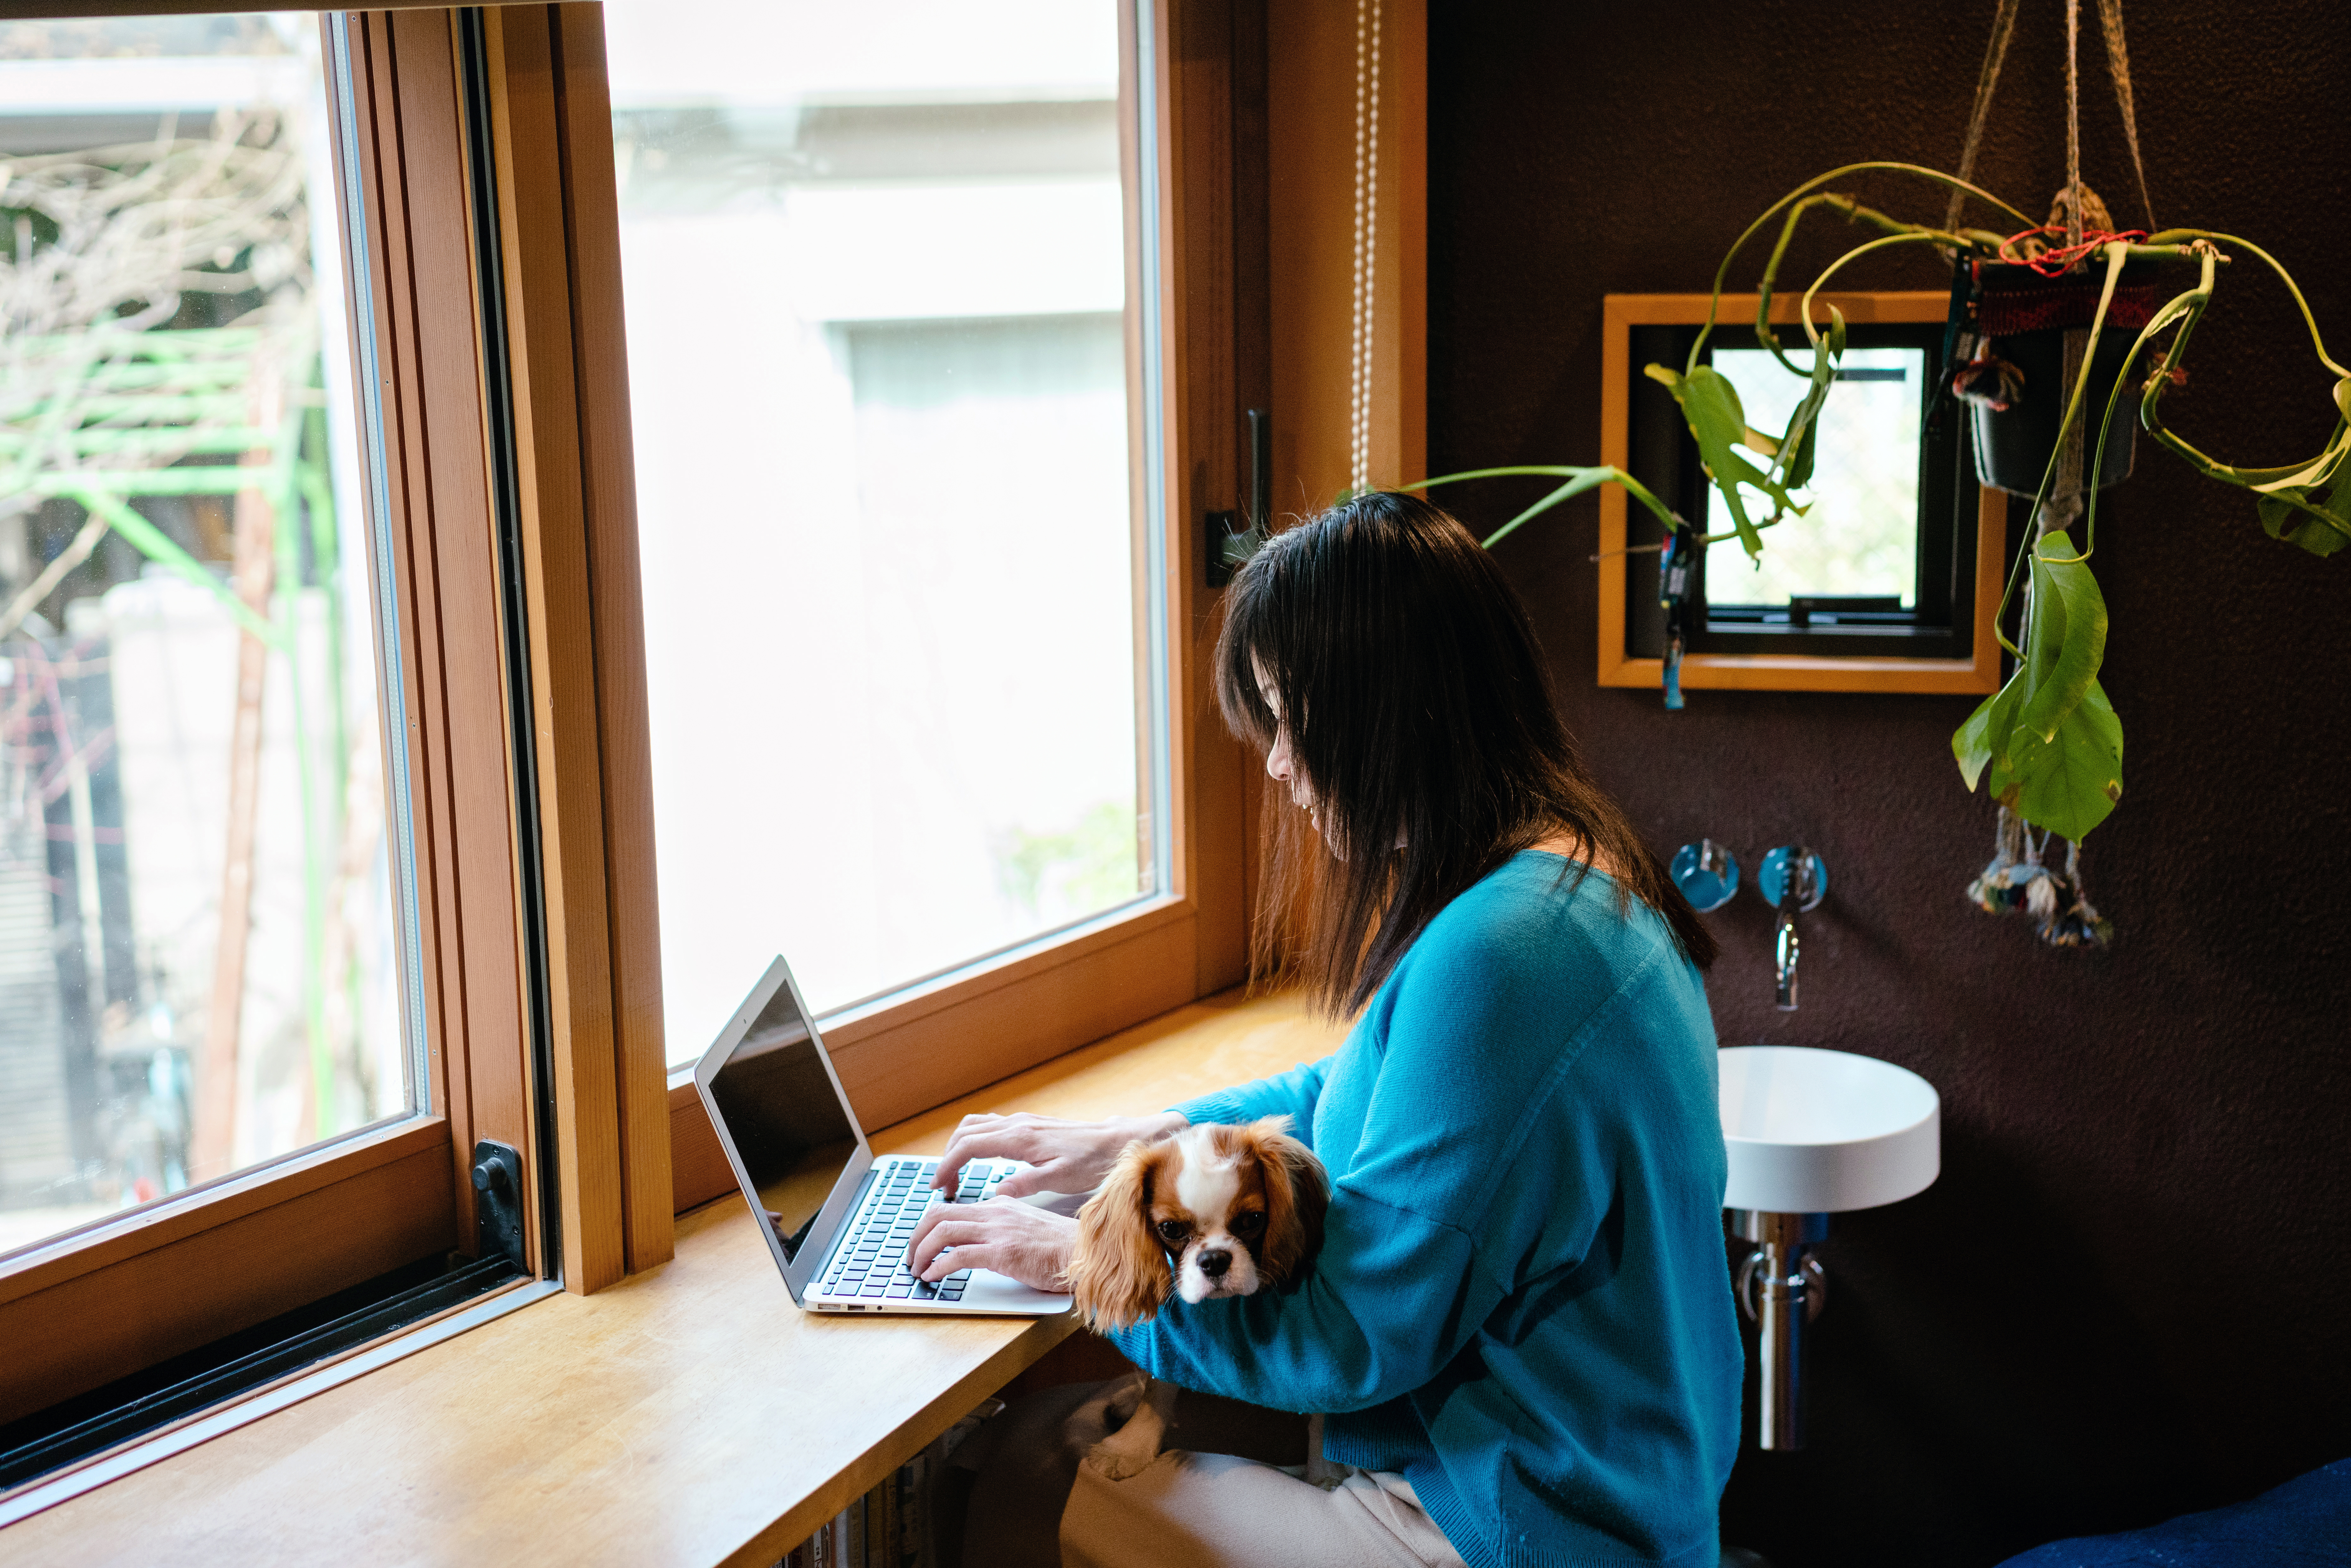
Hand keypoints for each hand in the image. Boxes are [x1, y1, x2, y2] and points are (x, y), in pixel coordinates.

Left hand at [909, 1196, 1076, 1291]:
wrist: (1084, 1253)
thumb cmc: (1059, 1247)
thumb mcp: (1025, 1228)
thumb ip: (1002, 1228)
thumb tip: (979, 1241)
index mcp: (1000, 1205)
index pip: (953, 1209)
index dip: (929, 1226)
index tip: (922, 1244)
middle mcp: (995, 1213)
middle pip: (938, 1214)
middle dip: (916, 1236)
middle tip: (910, 1257)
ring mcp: (998, 1231)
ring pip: (942, 1231)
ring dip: (921, 1251)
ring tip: (916, 1269)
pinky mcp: (1002, 1252)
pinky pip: (957, 1255)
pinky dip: (939, 1266)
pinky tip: (933, 1277)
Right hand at [932, 1110, 1188, 1197]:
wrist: (1114, 1142)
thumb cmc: (1090, 1161)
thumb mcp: (1060, 1179)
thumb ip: (1026, 1184)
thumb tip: (997, 1193)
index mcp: (1019, 1138)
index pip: (969, 1147)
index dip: (948, 1166)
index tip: (937, 1186)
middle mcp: (1017, 1125)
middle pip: (965, 1133)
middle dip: (949, 1158)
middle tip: (944, 1186)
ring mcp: (1022, 1123)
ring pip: (976, 1127)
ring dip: (960, 1148)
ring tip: (957, 1175)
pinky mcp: (1029, 1126)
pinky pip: (991, 1127)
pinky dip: (976, 1142)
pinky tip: (981, 1162)